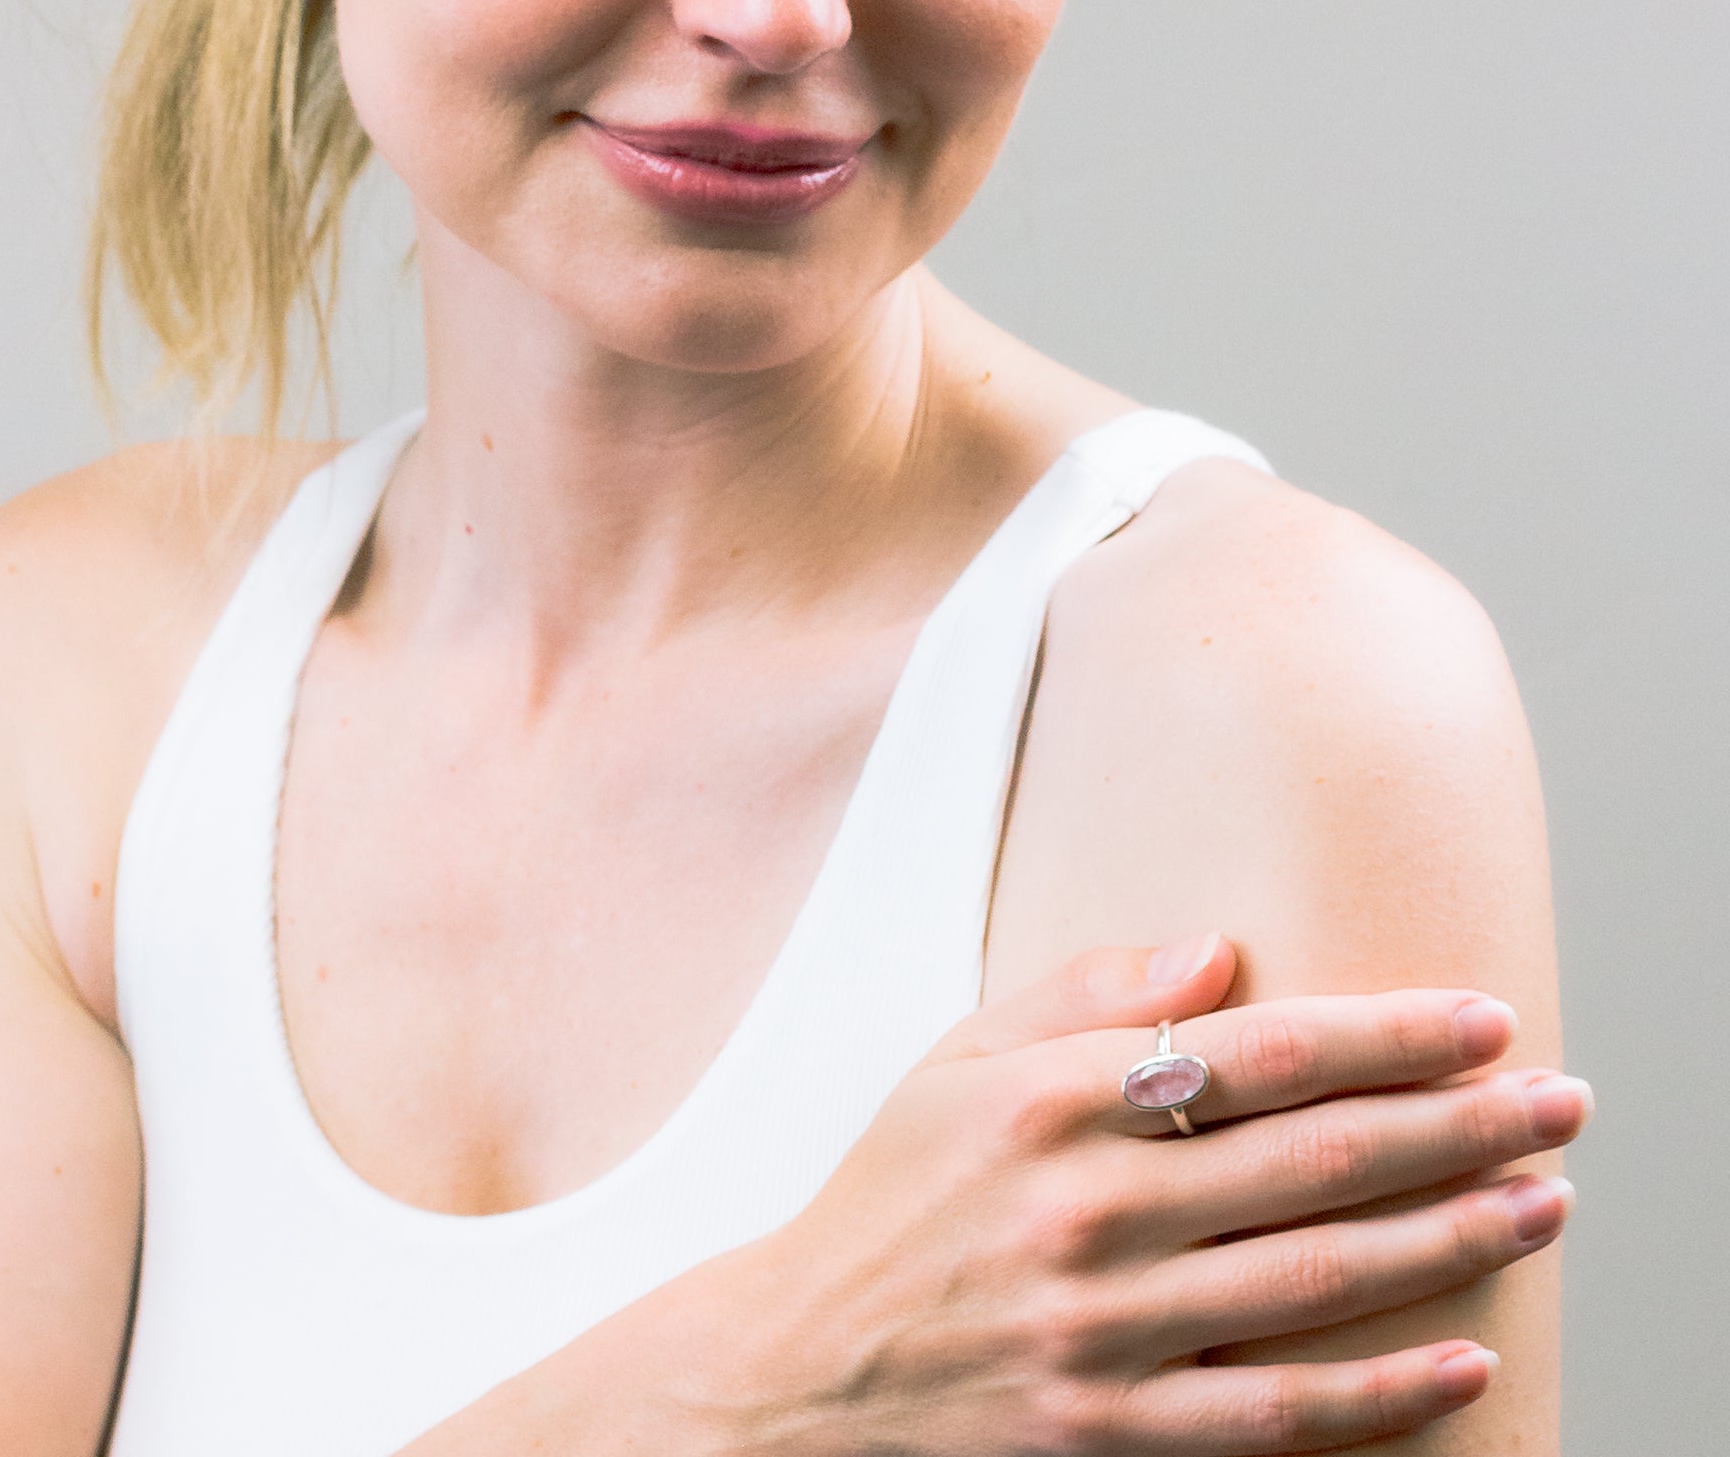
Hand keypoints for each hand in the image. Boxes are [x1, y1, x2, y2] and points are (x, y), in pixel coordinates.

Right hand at [724, 934, 1587, 1454]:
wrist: (799, 1370)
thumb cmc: (887, 1199)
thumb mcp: (951, 1064)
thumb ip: (1080, 997)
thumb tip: (1216, 953)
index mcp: (1048, 1103)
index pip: (1259, 1054)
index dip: (1386, 1034)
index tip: (1480, 1020)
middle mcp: (1085, 1210)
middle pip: (1318, 1157)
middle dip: (1462, 1122)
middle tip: (1562, 1102)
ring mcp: (1104, 1333)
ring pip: (1321, 1276)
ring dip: (1452, 1237)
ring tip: (1544, 1202)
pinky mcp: (1111, 1437)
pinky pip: (1280, 1413)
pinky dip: (1383, 1389)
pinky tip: (1465, 1358)